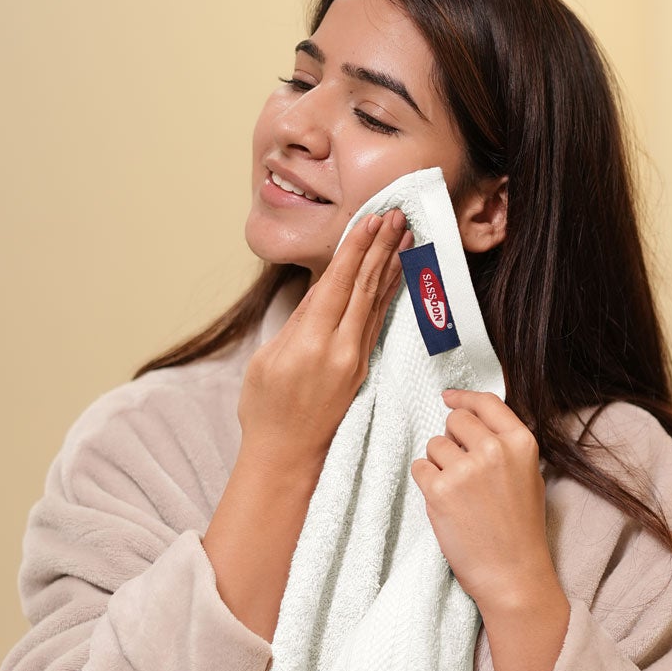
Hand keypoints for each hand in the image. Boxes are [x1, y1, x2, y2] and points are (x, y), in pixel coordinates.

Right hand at [239, 209, 410, 469]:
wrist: (287, 456)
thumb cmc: (265, 409)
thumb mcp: (267, 359)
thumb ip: (296, 322)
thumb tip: (320, 289)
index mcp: (310, 343)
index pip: (338, 283)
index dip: (356, 248)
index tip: (371, 219)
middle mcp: (339, 350)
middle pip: (365, 288)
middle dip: (381, 248)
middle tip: (397, 215)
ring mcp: (355, 360)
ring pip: (377, 303)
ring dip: (391, 266)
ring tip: (405, 236)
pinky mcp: (362, 369)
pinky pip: (377, 322)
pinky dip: (387, 294)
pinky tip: (395, 275)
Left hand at [410, 388, 558, 610]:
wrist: (512, 574)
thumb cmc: (520, 530)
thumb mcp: (527, 476)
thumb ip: (504, 445)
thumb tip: (468, 417)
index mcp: (521, 443)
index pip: (487, 403)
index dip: (464, 398)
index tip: (449, 398)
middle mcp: (494, 450)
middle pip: (455, 420)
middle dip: (452, 439)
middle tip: (462, 469)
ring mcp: (465, 469)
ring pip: (434, 444)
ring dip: (439, 464)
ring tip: (459, 494)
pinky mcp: (440, 489)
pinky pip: (420, 467)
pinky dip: (426, 482)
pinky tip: (445, 503)